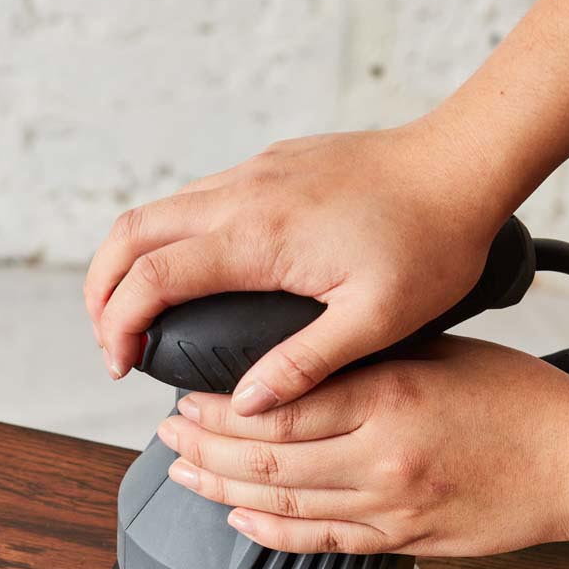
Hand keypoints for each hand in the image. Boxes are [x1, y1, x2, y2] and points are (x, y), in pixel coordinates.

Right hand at [84, 114, 503, 413]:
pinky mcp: (273, 164)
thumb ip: (303, 365)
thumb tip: (245, 406)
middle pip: (131, 233)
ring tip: (135, 314)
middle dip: (102, 289)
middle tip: (110, 342)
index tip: (122, 365)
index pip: (153, 277)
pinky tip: (190, 273)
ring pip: (159, 209)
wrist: (466, 162)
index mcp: (258, 236)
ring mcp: (255, 172)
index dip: (119, 324)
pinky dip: (168, 238)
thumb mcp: (374, 320)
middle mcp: (243, 194)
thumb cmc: (432, 241)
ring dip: (130, 261)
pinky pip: (196, 198)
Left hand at [154, 336, 568, 555]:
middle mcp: (381, 458)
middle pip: (266, 460)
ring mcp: (390, 507)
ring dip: (223, 489)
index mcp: (388, 398)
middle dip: (204, 449)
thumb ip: (369, 363)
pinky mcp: (403, 540)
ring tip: (183, 473)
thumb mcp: (442, 355)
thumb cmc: (520, 399)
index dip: (219, 409)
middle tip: (166, 435)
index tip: (186, 397)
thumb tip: (296, 364)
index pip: (279, 406)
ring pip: (282, 505)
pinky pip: (321, 541)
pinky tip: (238, 518)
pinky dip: (271, 531)